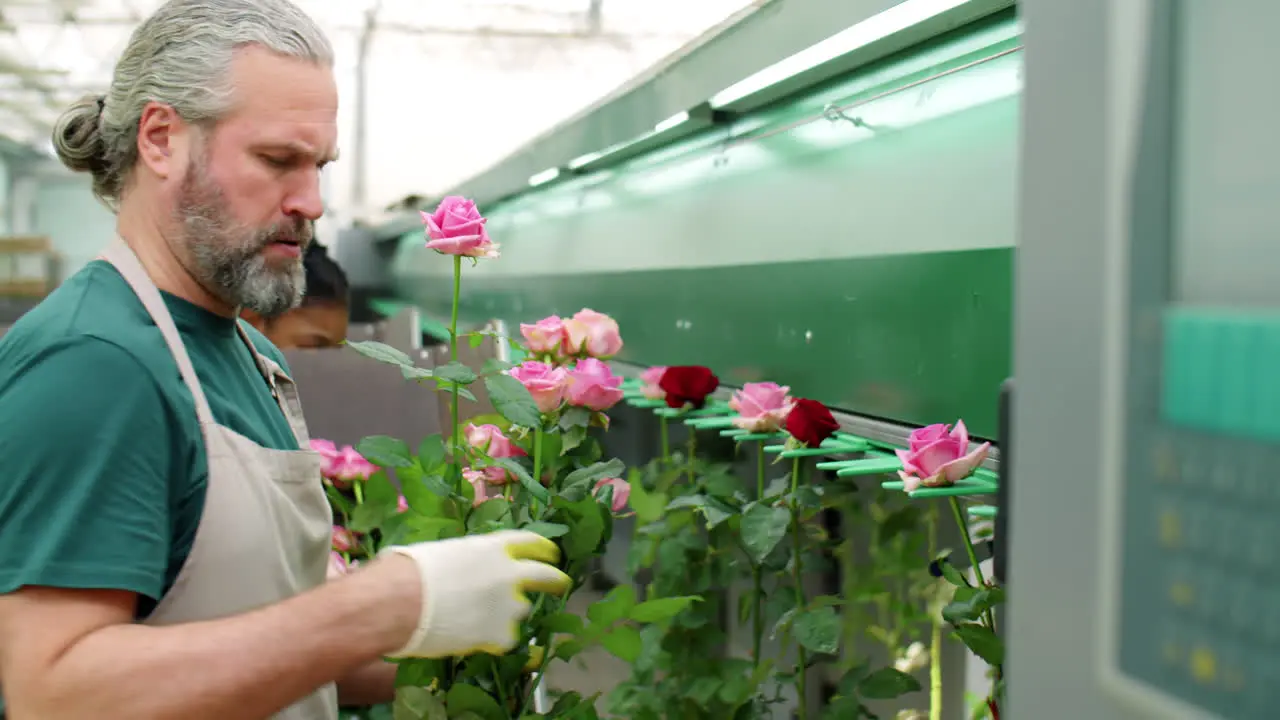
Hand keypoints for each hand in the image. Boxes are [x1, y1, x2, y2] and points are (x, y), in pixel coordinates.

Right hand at [380, 530, 570, 658]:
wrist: (401, 602)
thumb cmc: (410, 571)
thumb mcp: (444, 552)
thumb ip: (467, 560)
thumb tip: (463, 568)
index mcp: (494, 547)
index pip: (530, 543)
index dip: (542, 549)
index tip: (551, 553)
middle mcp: (509, 573)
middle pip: (544, 575)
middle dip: (555, 580)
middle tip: (560, 583)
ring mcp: (509, 605)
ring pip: (520, 610)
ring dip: (508, 614)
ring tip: (481, 620)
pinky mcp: (501, 634)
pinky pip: (504, 639)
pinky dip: (493, 640)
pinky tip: (474, 639)